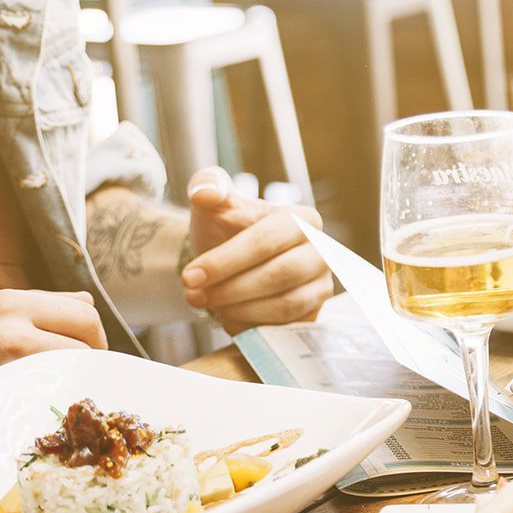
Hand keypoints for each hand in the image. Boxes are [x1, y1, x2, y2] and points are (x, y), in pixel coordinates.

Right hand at [0, 289, 106, 394]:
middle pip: (89, 323)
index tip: (80, 359)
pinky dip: (68, 396)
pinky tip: (50, 411)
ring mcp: (12, 346)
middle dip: (94, 352)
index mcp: (4, 300)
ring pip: (82, 356)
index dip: (87, 336)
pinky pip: (64, 384)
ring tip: (60, 395)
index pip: (80, 306)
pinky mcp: (11, 380)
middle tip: (79, 378)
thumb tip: (80, 299)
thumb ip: (21, 309)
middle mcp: (11, 313)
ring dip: (82, 376)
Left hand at [181, 167, 333, 333]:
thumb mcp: (212, 204)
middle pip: (278, 275)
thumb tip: (207, 192)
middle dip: (230, 289)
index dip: (225, 261)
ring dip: (238, 310)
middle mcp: (322, 252)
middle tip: (194, 295)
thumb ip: (207, 185)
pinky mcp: (313, 314)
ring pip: (284, 305)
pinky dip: (251, 326)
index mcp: (304, 219)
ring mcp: (322, 286)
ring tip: (207, 304)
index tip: (190, 276)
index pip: (266, 241)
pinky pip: (285, 327)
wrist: (231, 262)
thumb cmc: (225, 230)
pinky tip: (226, 316)